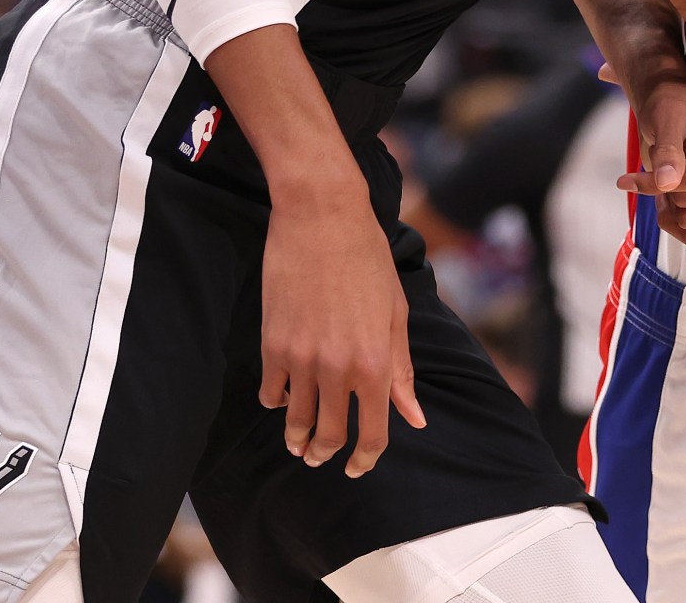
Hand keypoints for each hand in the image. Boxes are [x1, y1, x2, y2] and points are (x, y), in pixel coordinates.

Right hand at [258, 183, 426, 474]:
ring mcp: (302, 359)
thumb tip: (414, 418)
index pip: (373, 434)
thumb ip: (401, 371)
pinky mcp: (272, 344)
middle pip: (329, 435)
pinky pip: (271, 392)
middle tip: (322, 458)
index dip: (365, 458)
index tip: (358, 467)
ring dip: (298, 438)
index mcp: (376, 363)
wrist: (321, 218)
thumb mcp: (395, 314)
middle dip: (327, 453)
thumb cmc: (367, 260)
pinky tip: (283, 401)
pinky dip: (278, 402)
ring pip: (296, 420)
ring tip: (299, 443)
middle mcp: (338, 369)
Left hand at [622, 78, 685, 244]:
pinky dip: (675, 224)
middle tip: (658, 172)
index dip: (662, 178)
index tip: (629, 179)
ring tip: (667, 181)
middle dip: (666, 190)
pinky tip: (672, 200)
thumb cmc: (678, 112)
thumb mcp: (667, 118)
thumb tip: (666, 183)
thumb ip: (667, 148)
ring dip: (668, 206)